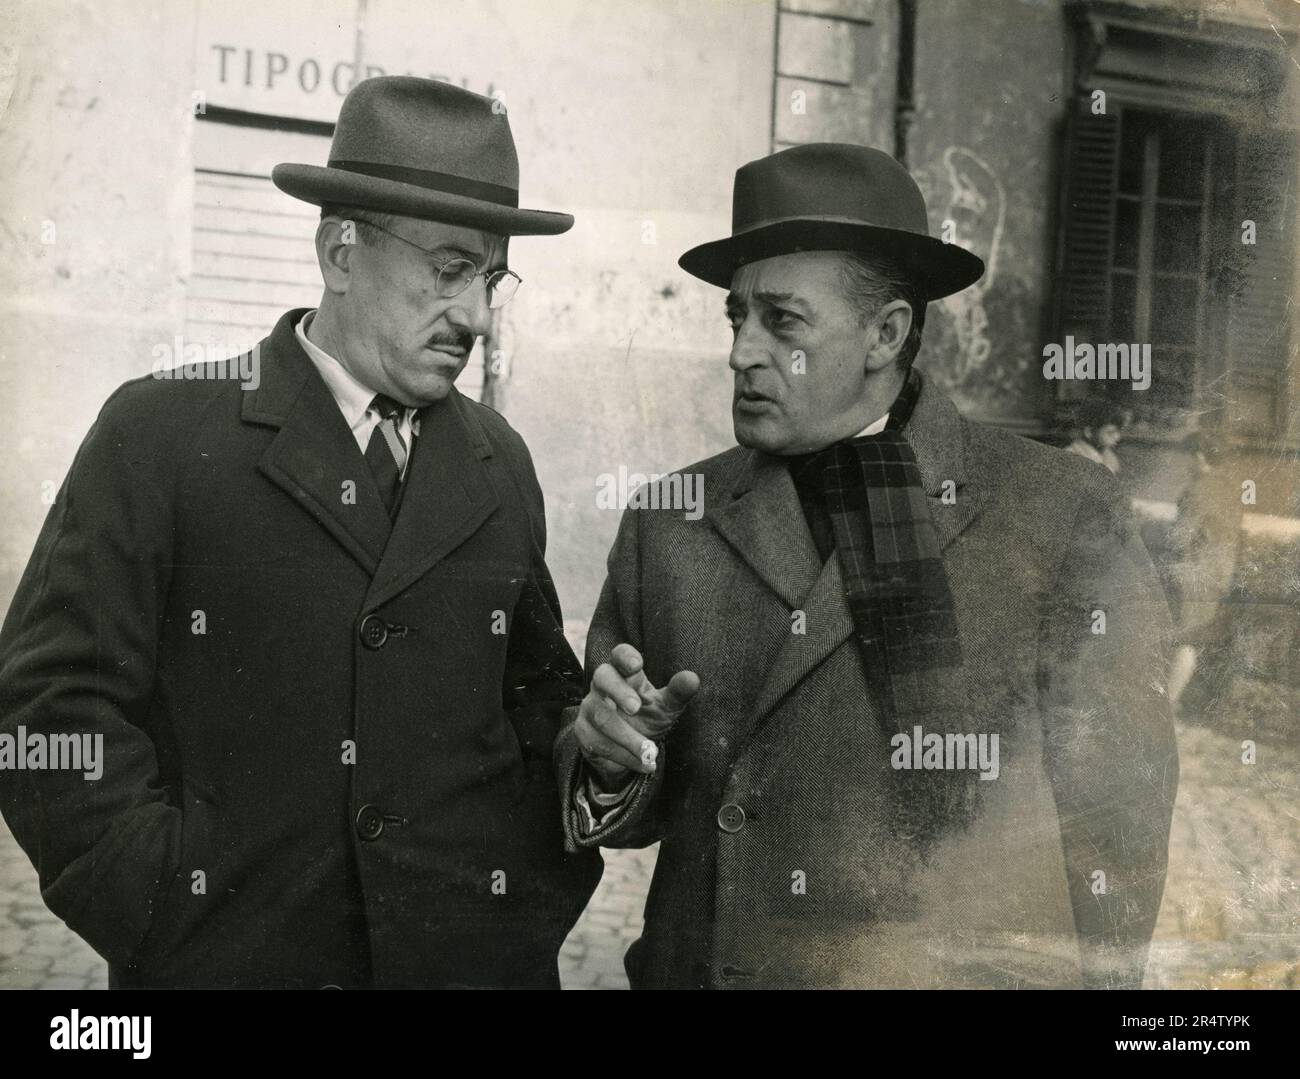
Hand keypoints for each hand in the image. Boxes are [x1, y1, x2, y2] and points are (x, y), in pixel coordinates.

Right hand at [573, 643, 699, 788]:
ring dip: (627, 736)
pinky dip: (624, 756)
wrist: (629, 752)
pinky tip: (644, 764)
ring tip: (650, 751)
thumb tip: (692, 678)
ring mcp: (589, 708)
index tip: (636, 664)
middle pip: (602, 677)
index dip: (625, 656)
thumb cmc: (648, 718)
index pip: (619, 655)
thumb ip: (678, 693)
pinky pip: (599, 743)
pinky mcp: (584, 733)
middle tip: (636, 707)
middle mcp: (602, 686)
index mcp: (624, 673)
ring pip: (602, 717)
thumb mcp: (666, 707)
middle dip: (618, 691)